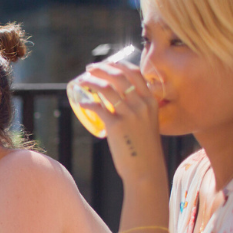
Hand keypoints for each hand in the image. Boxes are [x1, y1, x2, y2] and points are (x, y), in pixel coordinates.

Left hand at [78, 62, 166, 183]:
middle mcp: (141, 104)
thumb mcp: (147, 123)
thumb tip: (116, 103)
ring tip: (81, 81)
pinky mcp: (116, 126)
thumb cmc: (143, 148)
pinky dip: (87, 102)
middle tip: (89, 69)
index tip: (107, 63)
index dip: (119, 64)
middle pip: (118, 76)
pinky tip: (81, 102)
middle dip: (101, 68)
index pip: (135, 73)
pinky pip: (98, 108)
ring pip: (106, 88)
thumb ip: (137, 111)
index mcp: (151, 101)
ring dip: (91, 81)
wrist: (145, 169)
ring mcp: (129, 114)